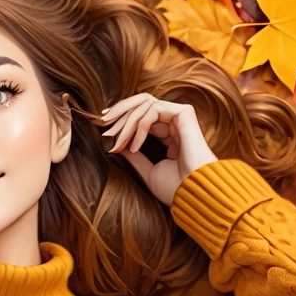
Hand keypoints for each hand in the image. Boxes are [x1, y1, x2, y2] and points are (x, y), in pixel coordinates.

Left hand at [98, 93, 217, 206]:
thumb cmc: (175, 187)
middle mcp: (173, 122)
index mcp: (167, 134)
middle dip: (119, 113)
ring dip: (126, 122)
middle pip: (141, 103)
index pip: (141, 116)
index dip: (122, 118)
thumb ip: (134, 156)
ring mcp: (179, 116)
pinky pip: (153, 109)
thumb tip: (116, 145)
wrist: (193, 191)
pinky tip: (135, 145)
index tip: (104, 128)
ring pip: (144, 104)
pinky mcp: (184, 113)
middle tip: (103, 126)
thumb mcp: (148, 170)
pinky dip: (140, 125)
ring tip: (117, 141)